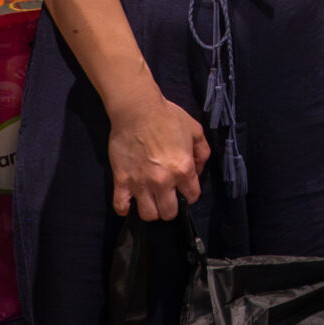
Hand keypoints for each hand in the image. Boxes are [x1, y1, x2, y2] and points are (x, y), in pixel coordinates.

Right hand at [106, 90, 209, 219]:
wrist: (137, 110)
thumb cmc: (167, 117)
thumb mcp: (195, 130)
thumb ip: (202, 152)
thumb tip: (198, 169)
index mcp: (183, 169)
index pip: (192, 196)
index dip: (190, 193)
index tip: (185, 190)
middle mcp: (163, 180)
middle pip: (169, 213)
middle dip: (171, 208)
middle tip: (167, 197)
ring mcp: (141, 183)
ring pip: (148, 214)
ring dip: (151, 210)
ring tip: (151, 200)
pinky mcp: (122, 181)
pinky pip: (121, 206)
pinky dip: (125, 209)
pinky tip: (130, 202)